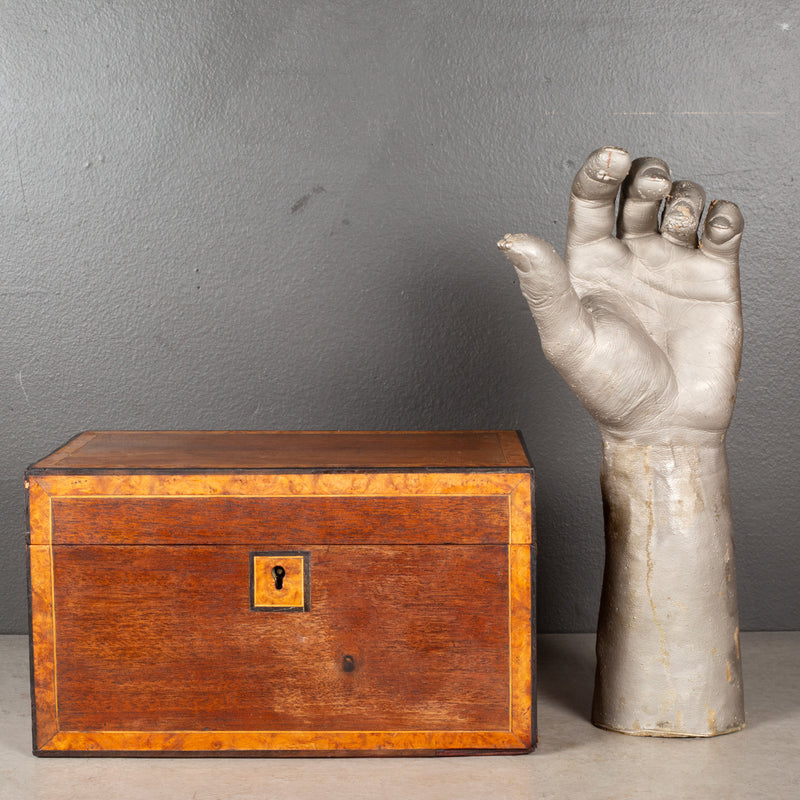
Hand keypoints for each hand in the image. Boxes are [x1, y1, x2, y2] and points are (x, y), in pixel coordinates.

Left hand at [498, 146, 743, 445]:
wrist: (665, 423)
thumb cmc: (610, 388)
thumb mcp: (567, 336)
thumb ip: (543, 286)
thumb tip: (510, 241)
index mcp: (590, 266)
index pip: (591, 201)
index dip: (599, 172)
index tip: (612, 158)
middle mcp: (629, 258)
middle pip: (639, 191)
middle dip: (647, 175)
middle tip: (651, 187)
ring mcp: (672, 264)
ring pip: (682, 200)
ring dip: (684, 194)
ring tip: (681, 220)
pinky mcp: (713, 276)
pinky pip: (724, 227)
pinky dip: (724, 214)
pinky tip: (714, 229)